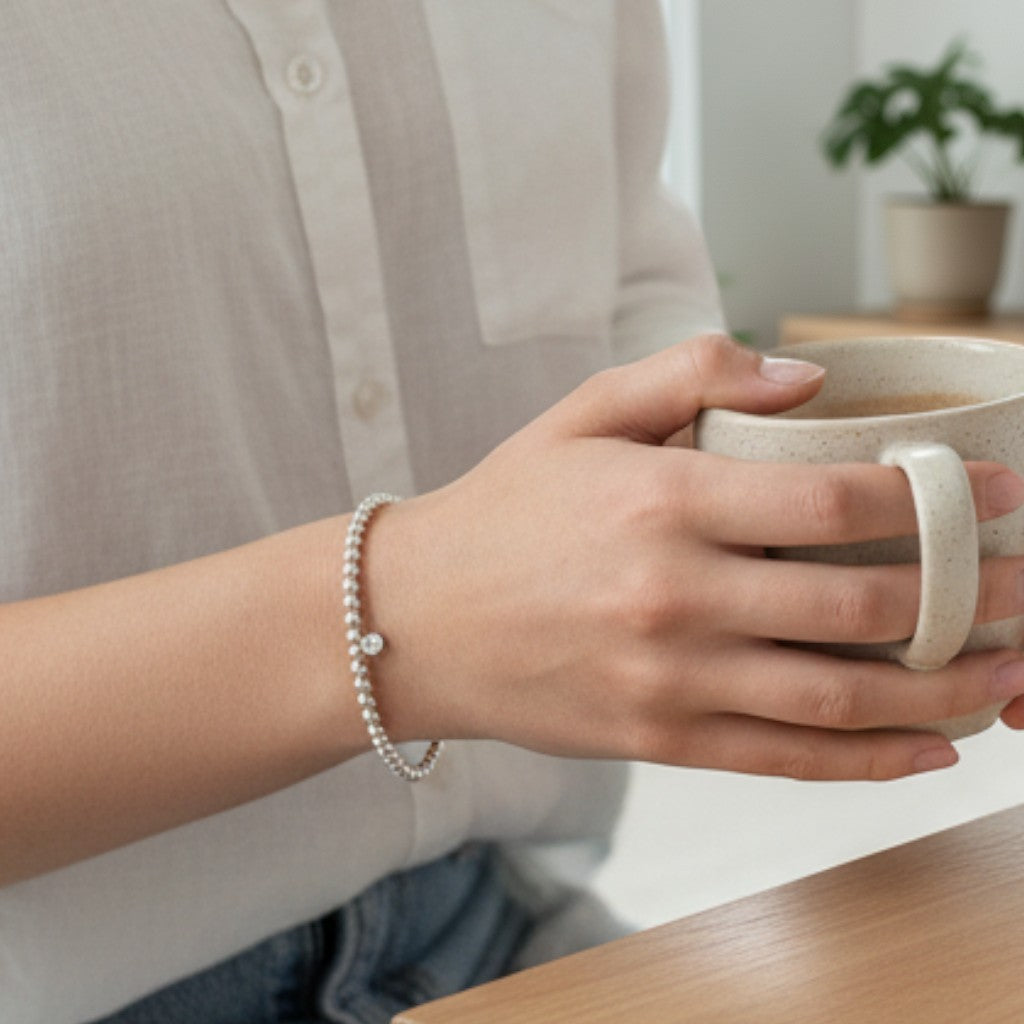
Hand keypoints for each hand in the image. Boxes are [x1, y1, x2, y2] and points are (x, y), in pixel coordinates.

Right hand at [371, 334, 1023, 779]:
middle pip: (859, 604)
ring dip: (945, 689)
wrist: (414, 619)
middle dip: (964, 594)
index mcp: (663, 501)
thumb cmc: (501, 514)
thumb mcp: (580, 417)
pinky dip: (872, 762)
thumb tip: (806, 380)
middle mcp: (676, 596)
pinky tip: (934, 750)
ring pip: (841, 698)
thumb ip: (690, 374)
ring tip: (1009, 672)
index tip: (995, 495)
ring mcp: (670, 680)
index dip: (931, 497)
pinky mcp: (658, 739)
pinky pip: (787, 761)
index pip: (832, 500)